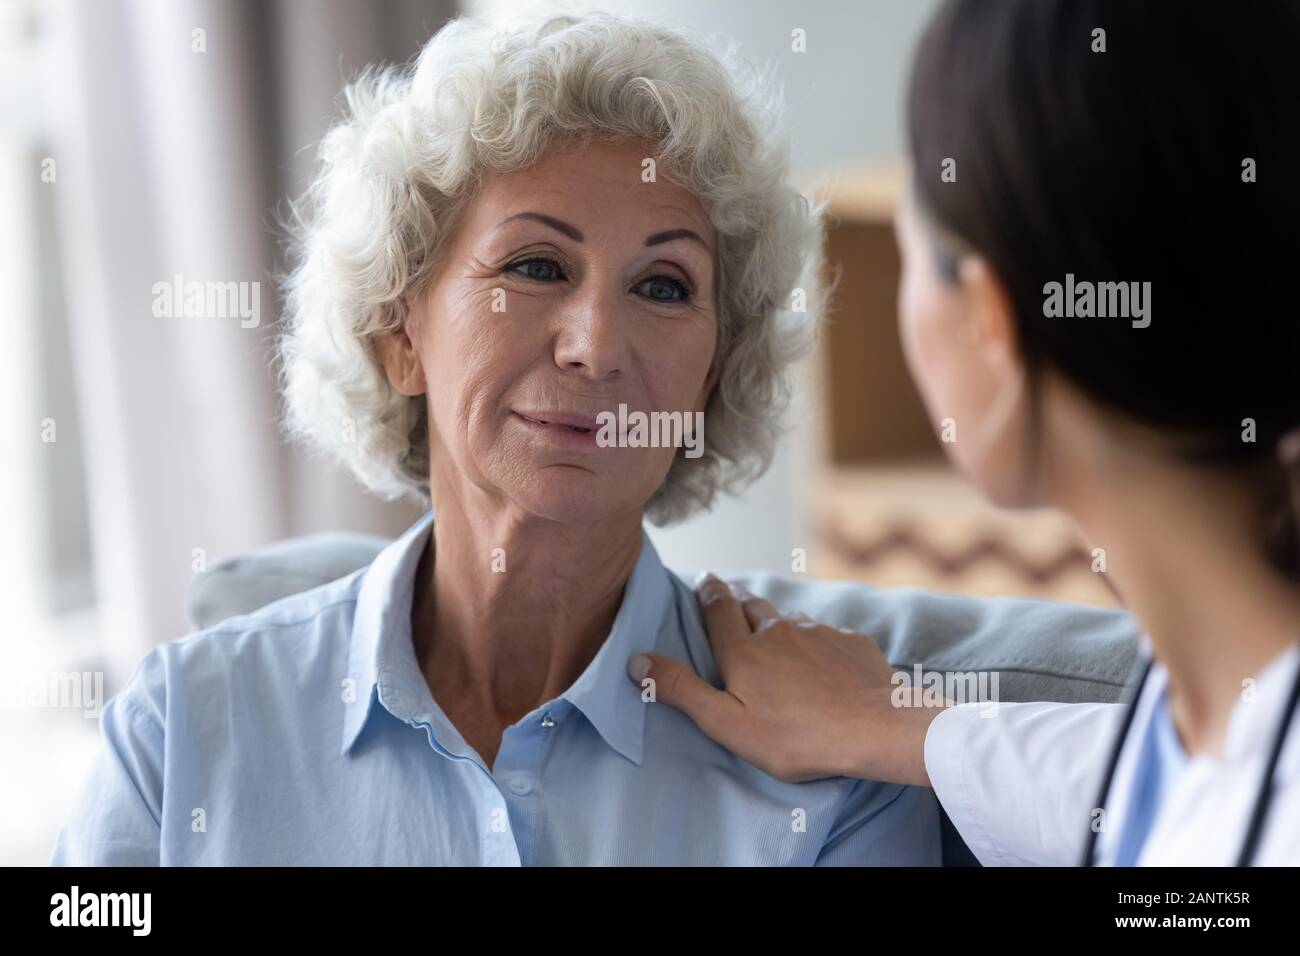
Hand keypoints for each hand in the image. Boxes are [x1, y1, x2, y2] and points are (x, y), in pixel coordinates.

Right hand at [626, 573, 948, 785]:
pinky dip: (815, 640)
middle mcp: (778, 630)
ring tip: (774, 633)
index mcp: (743, 651)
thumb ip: (682, 690)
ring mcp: (818, 631)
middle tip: (731, 597)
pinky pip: (826, 633)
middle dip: (739, 599)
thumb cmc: (797, 737)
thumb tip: (636, 660)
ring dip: (777, 620)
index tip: (703, 578)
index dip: (708, 592)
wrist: (876, 728)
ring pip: (789, 618)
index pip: (718, 608)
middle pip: (753, 605)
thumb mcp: (728, 725)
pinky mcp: (851, 641)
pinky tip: (821, 659)